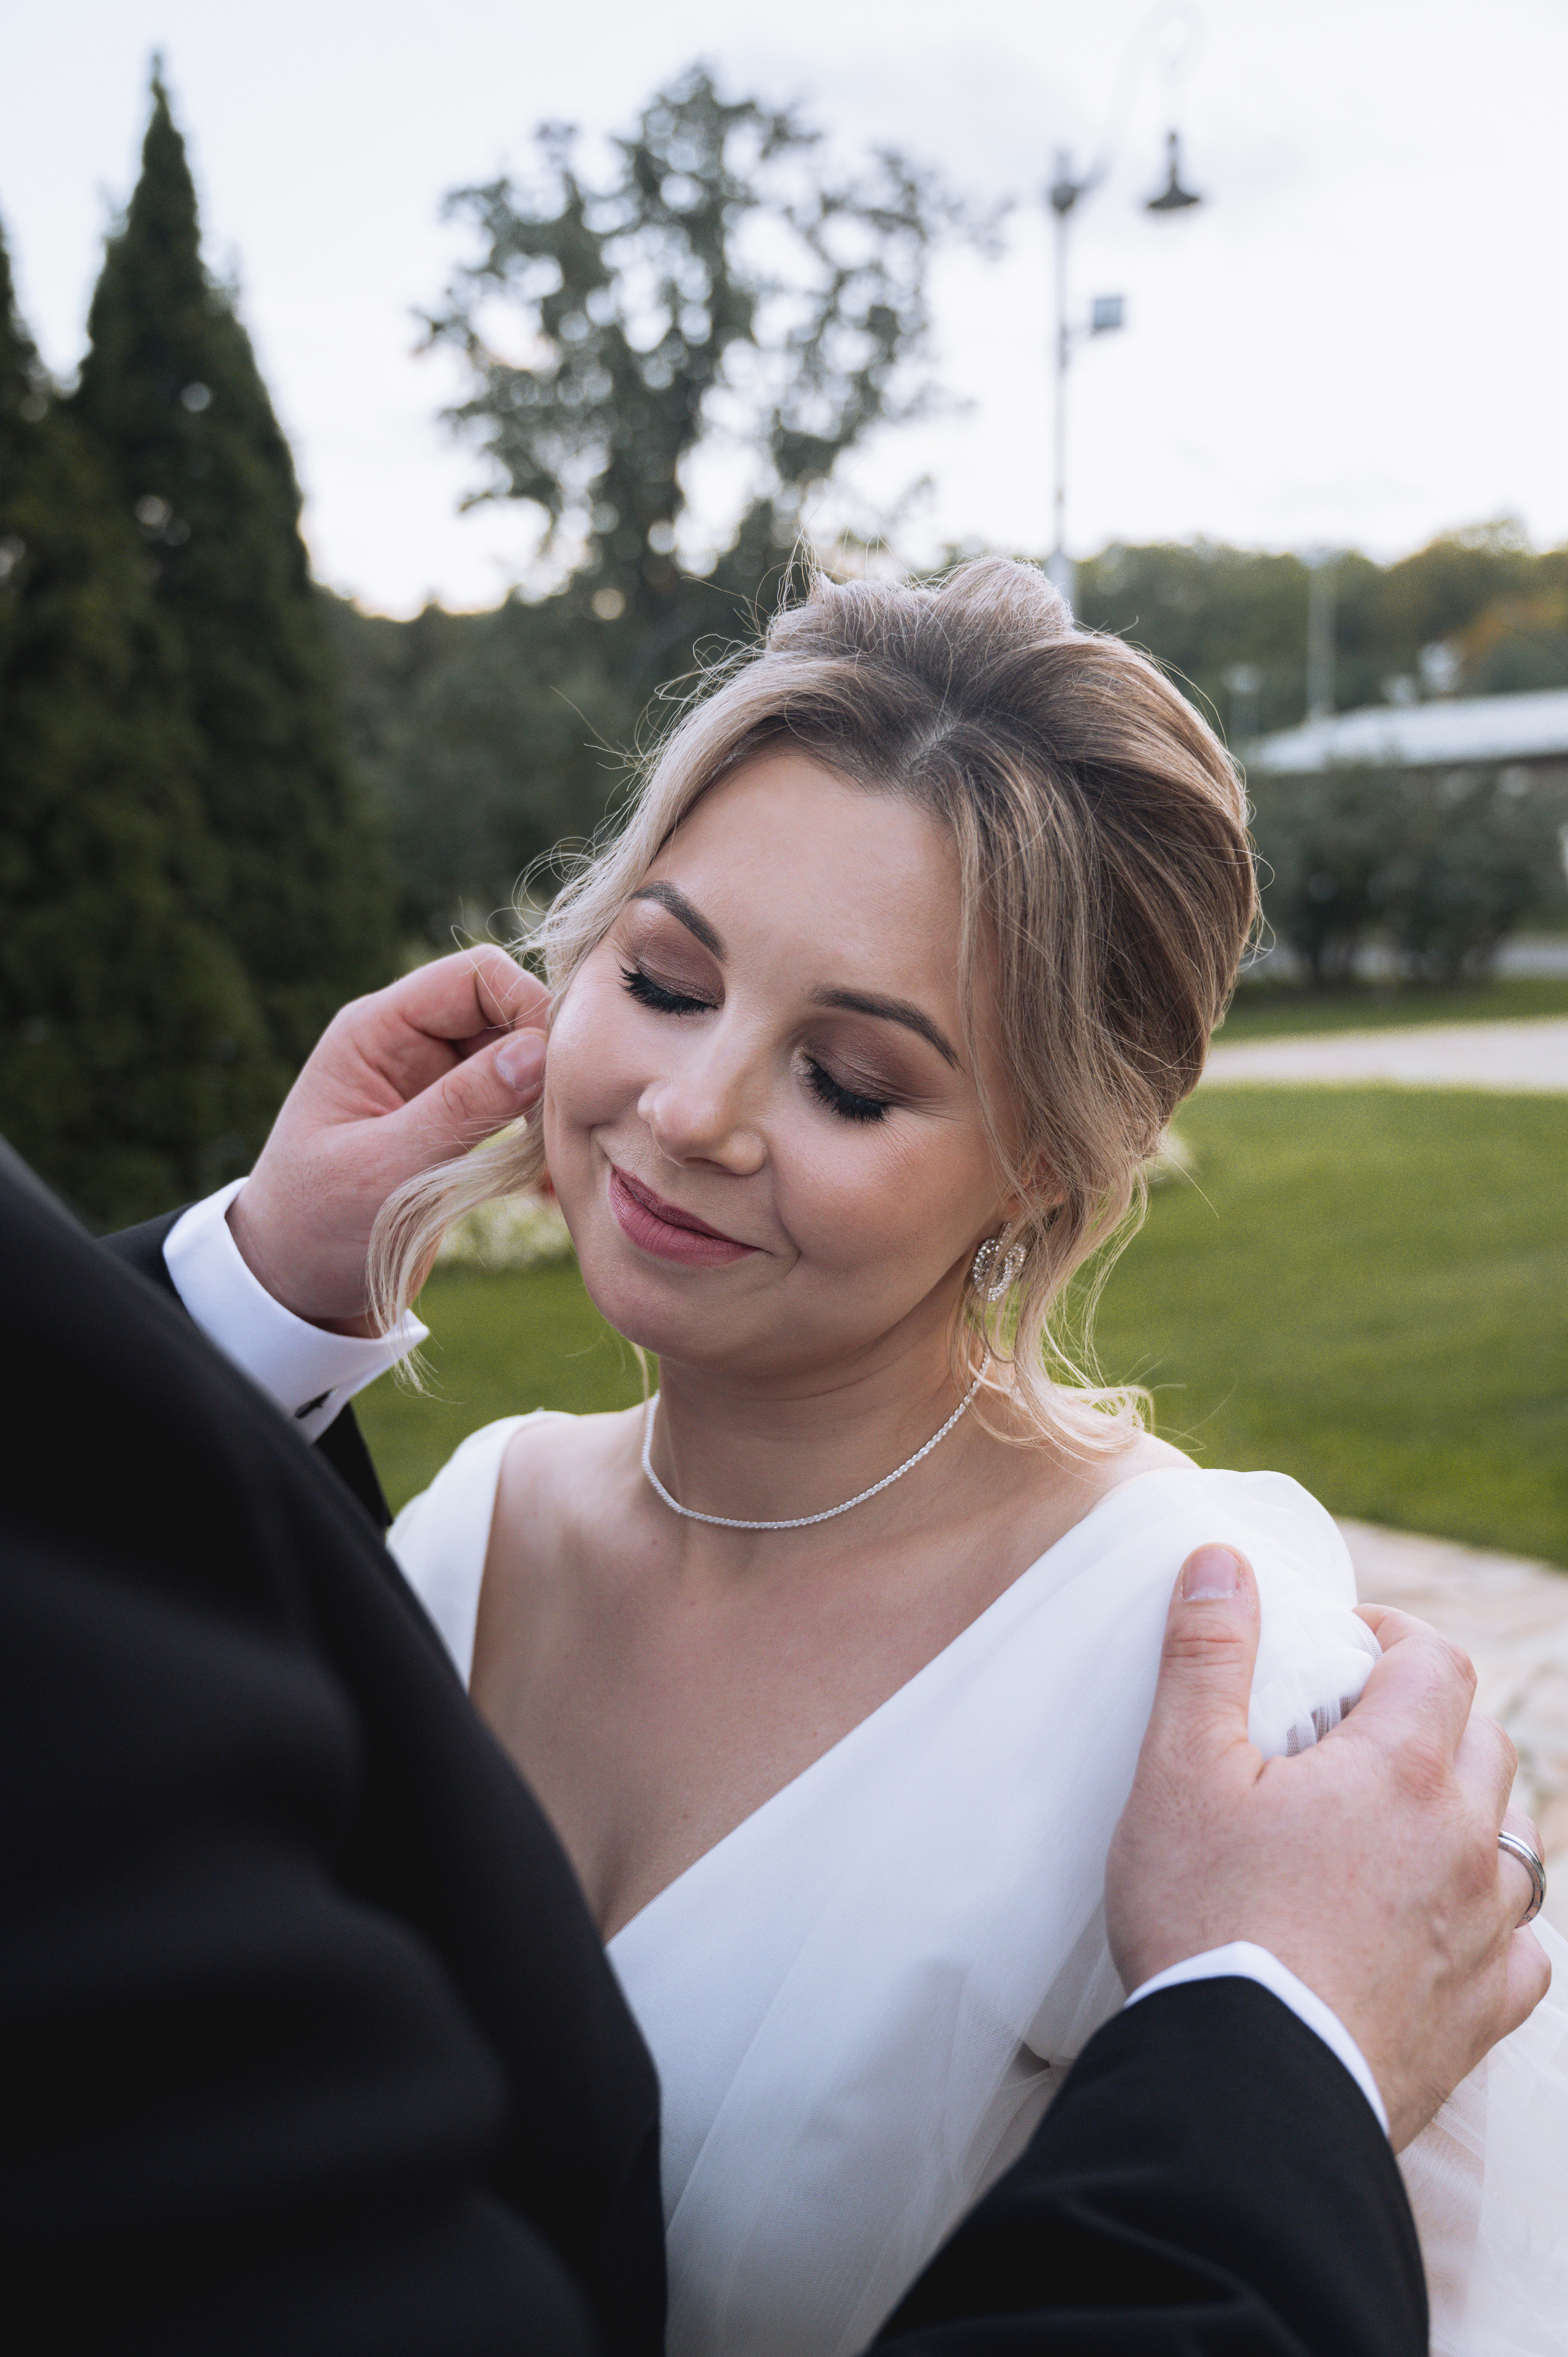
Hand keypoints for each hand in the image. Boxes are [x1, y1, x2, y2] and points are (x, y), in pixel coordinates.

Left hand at [228, 949, 548, 1329]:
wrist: (296, 1284)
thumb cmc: (317, 1226)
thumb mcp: (385, 1169)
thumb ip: (460, 1109)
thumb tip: (537, 1051)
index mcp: (376, 1031)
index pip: (474, 977)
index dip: (525, 1006)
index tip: (553, 1068)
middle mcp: (408, 1044)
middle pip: (503, 1007)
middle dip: (541, 1049)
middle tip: (561, 1109)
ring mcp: (433, 1082)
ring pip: (517, 1052)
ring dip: (542, 1087)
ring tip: (549, 1138)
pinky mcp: (455, 1121)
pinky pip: (514, 1096)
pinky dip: (534, 1119)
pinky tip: (538, 1155)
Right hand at [1106, 1543, 1550, 2148]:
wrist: (1247, 2086)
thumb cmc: (1207, 1922)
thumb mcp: (1180, 1770)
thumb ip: (1206, 1656)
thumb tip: (1221, 1561)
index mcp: (1400, 1771)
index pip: (1437, 1663)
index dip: (1396, 1637)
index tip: (1347, 1647)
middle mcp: (1464, 1844)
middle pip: (1486, 1745)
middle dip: (1433, 1721)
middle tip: (1359, 1735)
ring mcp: (1482, 1935)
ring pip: (1517, 1846)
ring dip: (1472, 1819)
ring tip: (1403, 1826)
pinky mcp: (1479, 2016)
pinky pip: (1524, 1953)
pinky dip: (1495, 1929)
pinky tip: (1450, 1931)